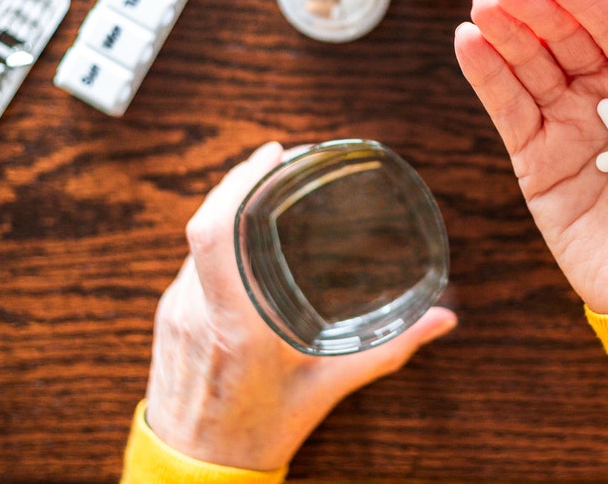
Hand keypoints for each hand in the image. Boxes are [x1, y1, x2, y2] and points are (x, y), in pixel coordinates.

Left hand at [144, 142, 456, 470]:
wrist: (194, 470)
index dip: (239, 182)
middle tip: (279, 161)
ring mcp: (174, 311)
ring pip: (196, 241)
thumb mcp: (328, 388)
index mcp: (235, 324)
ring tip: (266, 191)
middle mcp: (196, 309)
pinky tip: (244, 239)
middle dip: (241, 183)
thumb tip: (442, 322)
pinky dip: (218, 240)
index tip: (272, 155)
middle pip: (207, 222)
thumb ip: (387, 351)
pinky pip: (189, 262)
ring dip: (229, 210)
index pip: (215, 231)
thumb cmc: (258, 432)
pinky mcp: (165, 317)